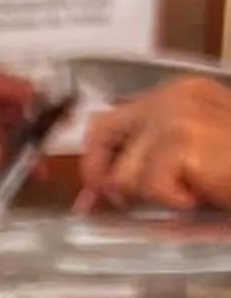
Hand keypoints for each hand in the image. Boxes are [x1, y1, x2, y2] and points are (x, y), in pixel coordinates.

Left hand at [81, 76, 230, 209]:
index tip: (92, 196)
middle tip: (123, 203)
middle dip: (103, 175)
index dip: (96, 160)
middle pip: (102, 134)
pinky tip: (205, 193)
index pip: (111, 120)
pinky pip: (150, 188)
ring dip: (153, 195)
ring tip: (194, 191)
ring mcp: (176, 116)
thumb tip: (98, 193)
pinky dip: (176, 202)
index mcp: (178, 94)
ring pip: (124, 173)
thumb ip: (151, 159)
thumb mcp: (195, 156)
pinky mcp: (182, 141)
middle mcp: (173, 96)